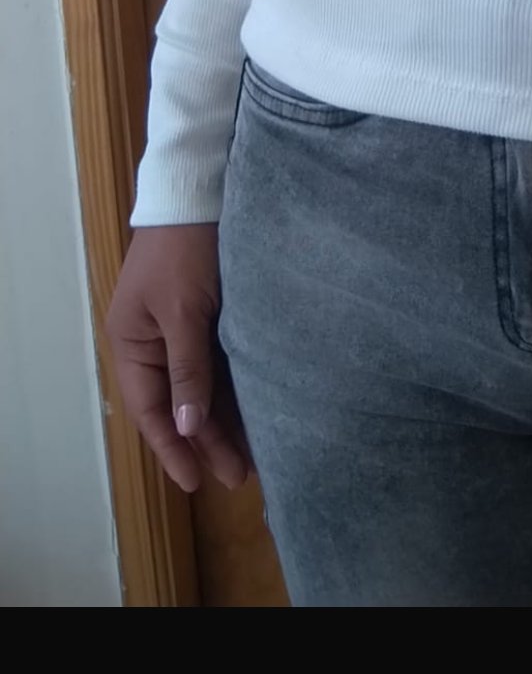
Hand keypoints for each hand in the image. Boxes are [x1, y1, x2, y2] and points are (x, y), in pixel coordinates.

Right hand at [105, 224, 250, 493]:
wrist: (201, 191)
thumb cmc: (185, 250)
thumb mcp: (184, 310)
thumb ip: (187, 368)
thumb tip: (185, 427)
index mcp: (132, 343)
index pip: (151, 410)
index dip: (173, 448)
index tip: (197, 482)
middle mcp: (154, 344)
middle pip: (180, 404)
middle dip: (207, 441)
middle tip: (242, 476)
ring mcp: (183, 332)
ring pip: (203, 389)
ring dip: (225, 421)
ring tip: (255, 456)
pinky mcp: (211, 319)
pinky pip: (220, 367)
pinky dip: (236, 391)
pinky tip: (258, 414)